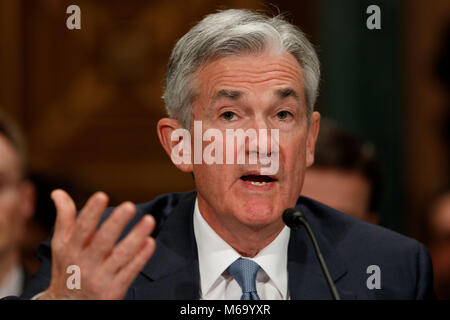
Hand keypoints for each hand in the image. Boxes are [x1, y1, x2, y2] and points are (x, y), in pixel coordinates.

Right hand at [39, 189, 155, 298]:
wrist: (67, 307)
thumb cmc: (67, 269)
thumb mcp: (60, 246)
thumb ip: (63, 218)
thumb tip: (57, 192)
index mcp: (71, 249)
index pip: (81, 228)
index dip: (91, 212)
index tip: (102, 195)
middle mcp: (85, 263)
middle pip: (102, 241)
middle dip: (116, 223)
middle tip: (129, 206)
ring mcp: (100, 278)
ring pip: (121, 256)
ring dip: (136, 237)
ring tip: (149, 220)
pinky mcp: (114, 290)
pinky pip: (130, 272)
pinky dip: (141, 257)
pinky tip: (150, 242)